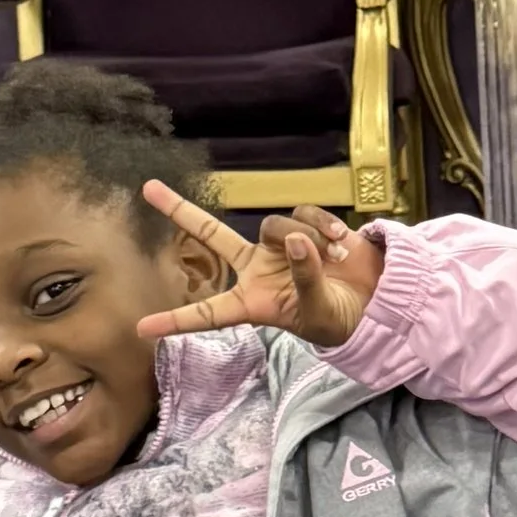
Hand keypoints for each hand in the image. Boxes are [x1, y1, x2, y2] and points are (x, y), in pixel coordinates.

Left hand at [137, 186, 384, 347]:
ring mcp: (278, 245)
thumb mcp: (319, 311)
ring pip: (274, 224)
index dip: (177, 321)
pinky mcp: (305, 228)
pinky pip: (305, 214)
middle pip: (212, 234)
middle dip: (181, 210)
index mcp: (253, 302)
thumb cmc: (340, 319)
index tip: (142, 328)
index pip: (209, 313)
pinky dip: (324, 228)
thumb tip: (296, 242)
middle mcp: (257, 269)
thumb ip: (305, 279)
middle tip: (148, 188)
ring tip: (332, 260)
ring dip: (305, 239)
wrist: (373, 301)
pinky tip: (340, 245)